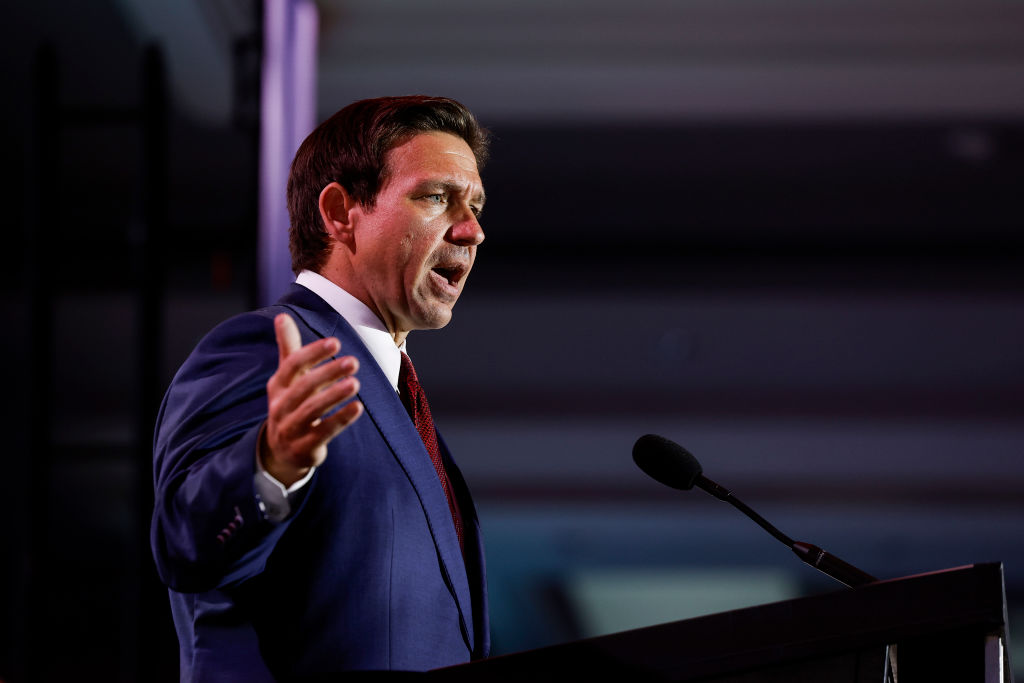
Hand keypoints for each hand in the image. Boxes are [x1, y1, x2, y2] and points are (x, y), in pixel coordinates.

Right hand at [261, 313, 363, 485]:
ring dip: (334, 396)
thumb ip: (288, 348)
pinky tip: (358, 408)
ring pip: (311, 410)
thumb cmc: (291, 404)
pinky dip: (340, 420)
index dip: (313, 353)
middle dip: (327, 373)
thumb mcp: (287, 378)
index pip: (292, 365)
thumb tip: (281, 315)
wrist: (281, 451)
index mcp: (277, 386)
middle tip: (353, 361)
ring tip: (356, 383)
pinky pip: (323, 432)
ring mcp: (290, 428)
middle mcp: (280, 406)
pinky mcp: (304, 448)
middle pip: (303, 387)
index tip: (336, 342)